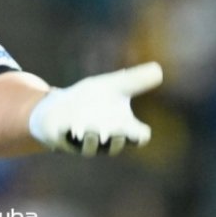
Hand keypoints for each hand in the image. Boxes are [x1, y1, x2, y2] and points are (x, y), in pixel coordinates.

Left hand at [28, 62, 161, 155]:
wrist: (56, 106)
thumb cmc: (90, 99)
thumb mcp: (113, 86)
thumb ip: (135, 80)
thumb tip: (159, 68)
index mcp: (122, 128)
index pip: (139, 138)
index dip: (140, 135)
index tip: (139, 131)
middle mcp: (106, 140)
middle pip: (117, 144)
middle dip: (118, 138)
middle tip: (118, 132)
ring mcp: (85, 144)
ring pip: (92, 148)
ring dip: (92, 139)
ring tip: (92, 131)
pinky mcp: (64, 142)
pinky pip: (69, 144)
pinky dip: (72, 136)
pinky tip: (72, 129)